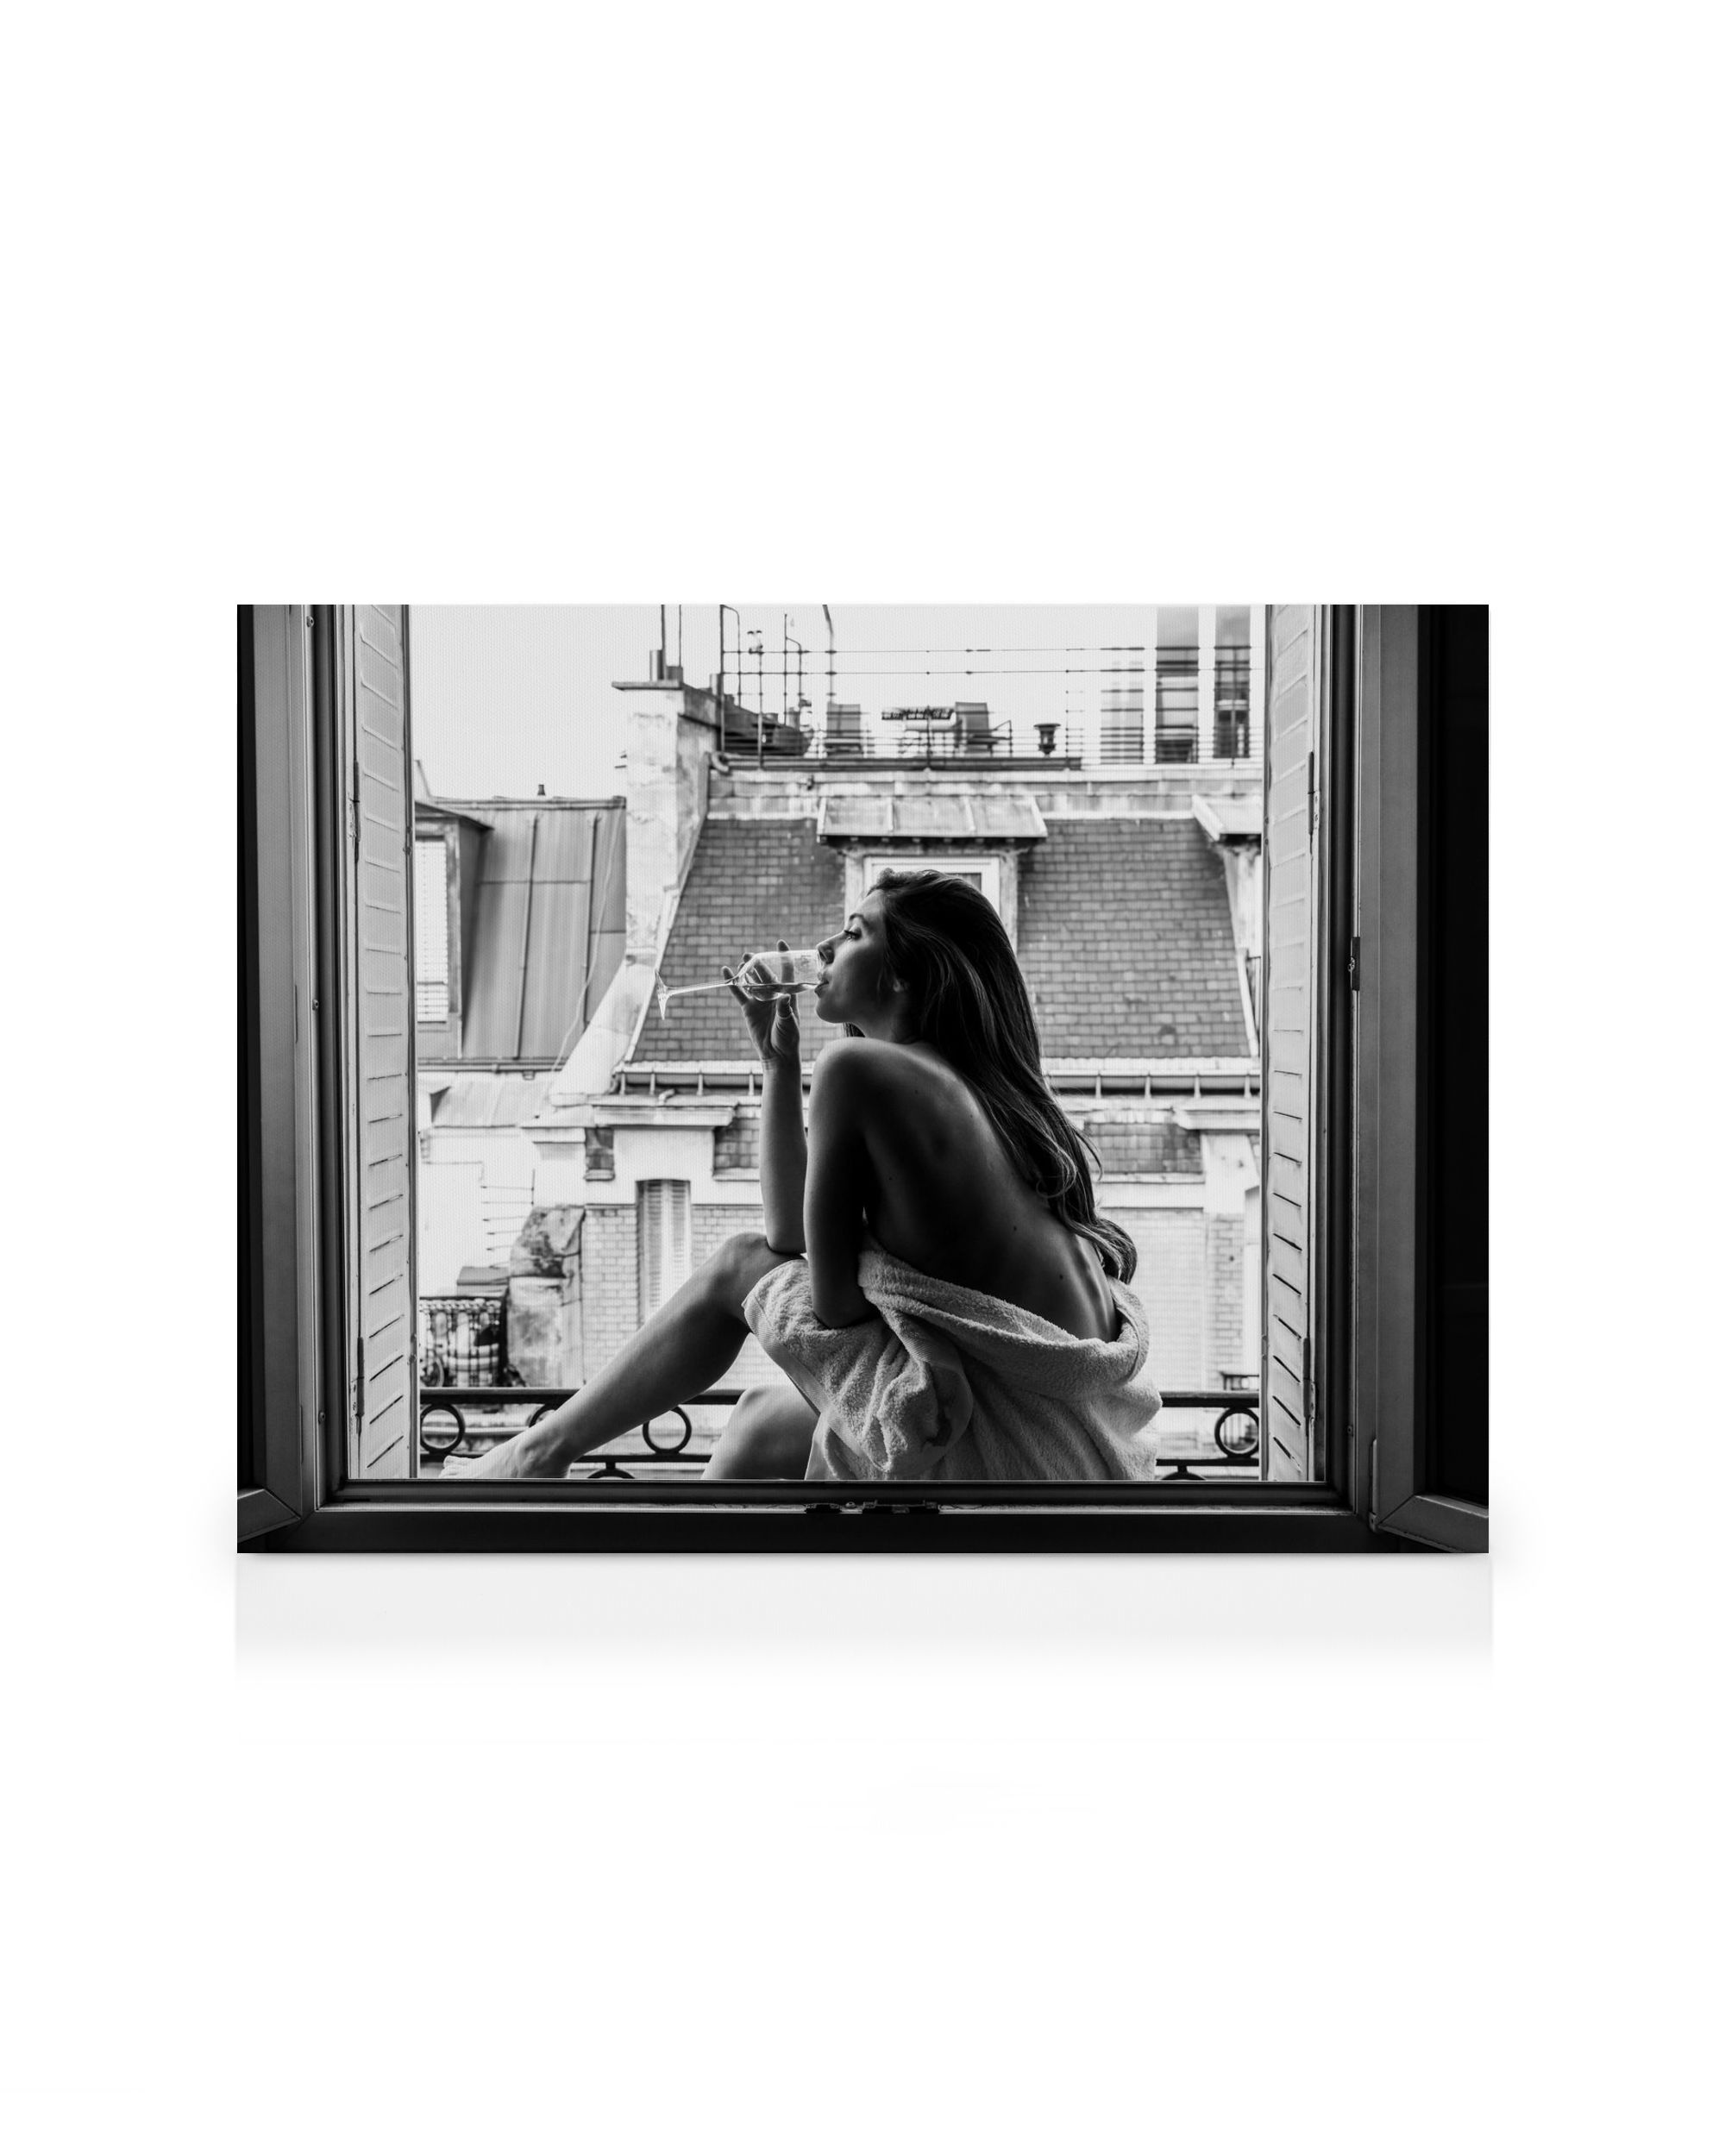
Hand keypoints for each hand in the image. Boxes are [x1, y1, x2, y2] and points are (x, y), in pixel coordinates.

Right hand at [726, 939, 801, 1066]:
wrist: (776, 1054)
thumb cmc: (788, 1038)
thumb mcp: (789, 1024)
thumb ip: (785, 1010)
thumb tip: (784, 997)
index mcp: (787, 995)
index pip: (787, 972)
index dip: (784, 957)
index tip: (780, 943)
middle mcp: (773, 995)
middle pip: (766, 975)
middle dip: (759, 964)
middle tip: (750, 955)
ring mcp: (760, 1001)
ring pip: (752, 982)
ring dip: (747, 971)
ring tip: (742, 960)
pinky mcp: (748, 1008)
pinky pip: (739, 993)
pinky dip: (732, 984)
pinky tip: (726, 972)